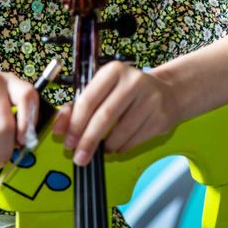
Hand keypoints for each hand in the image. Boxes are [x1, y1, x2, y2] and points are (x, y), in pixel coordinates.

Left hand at [53, 61, 181, 165]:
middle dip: (88, 140)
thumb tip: (59, 128)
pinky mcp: (160, 118)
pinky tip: (116, 146)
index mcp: (114, 71)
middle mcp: (133, 82)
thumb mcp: (103, 90)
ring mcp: (150, 100)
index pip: (88, 99)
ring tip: (100, 150)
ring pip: (120, 132)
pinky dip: (121, 148)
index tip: (67, 140)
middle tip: (79, 156)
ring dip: (106, 147)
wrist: (168, 92)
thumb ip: (78, 106)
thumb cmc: (128, 92)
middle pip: (104, 117)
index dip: (75, 123)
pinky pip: (134, 140)